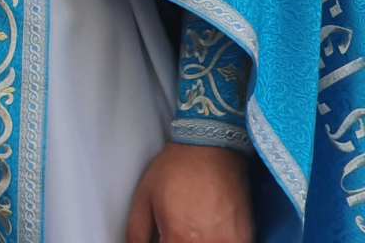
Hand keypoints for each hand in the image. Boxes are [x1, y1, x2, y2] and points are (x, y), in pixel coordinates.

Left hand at [125, 142, 252, 242]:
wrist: (211, 149)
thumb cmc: (176, 170)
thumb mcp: (144, 197)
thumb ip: (137, 232)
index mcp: (179, 236)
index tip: (162, 238)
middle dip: (176, 241)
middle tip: (175, 231)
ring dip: (195, 241)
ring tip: (191, 228)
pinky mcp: (245, 238)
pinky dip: (217, 241)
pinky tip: (209, 231)